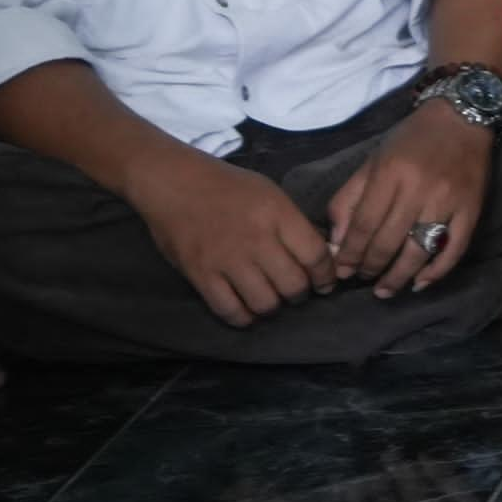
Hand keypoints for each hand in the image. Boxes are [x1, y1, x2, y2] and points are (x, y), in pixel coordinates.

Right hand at [132, 150, 338, 326]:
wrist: (174, 183)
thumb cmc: (227, 186)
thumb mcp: (270, 194)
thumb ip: (292, 225)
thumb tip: (318, 256)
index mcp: (277, 214)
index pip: (315, 255)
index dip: (326, 275)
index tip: (325, 283)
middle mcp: (256, 239)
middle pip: (293, 284)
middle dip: (301, 294)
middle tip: (296, 292)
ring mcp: (227, 260)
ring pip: (265, 303)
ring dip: (273, 307)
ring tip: (271, 299)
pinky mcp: (201, 275)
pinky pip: (229, 311)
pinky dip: (243, 317)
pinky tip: (247, 310)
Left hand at [325, 97, 493, 298]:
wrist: (463, 117)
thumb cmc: (412, 139)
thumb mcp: (373, 161)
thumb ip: (350, 199)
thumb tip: (338, 243)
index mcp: (390, 173)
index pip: (364, 225)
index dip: (350, 254)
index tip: (342, 271)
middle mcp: (418, 189)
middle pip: (388, 242)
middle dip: (370, 267)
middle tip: (362, 279)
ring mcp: (448, 201)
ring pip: (419, 251)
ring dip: (399, 277)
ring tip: (385, 290)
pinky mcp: (472, 209)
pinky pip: (454, 249)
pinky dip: (437, 271)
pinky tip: (421, 284)